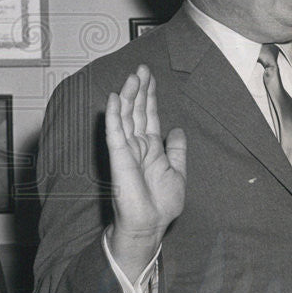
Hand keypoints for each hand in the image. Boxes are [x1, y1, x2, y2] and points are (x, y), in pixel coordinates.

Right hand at [105, 65, 186, 281]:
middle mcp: (137, 145)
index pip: (148, 115)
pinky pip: (115, 134)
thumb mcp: (177, 171)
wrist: (151, 225)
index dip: (149, 95)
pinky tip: (113, 100)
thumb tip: (177, 130)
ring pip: (125, 117)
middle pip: (136, 111)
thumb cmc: (162, 203)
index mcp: (151, 147)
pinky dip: (114, 116)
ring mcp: (127, 151)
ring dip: (127, 96)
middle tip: (141, 68)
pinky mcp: (119, 158)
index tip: (150, 76)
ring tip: (132, 76)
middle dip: (139, 89)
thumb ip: (176, 150)